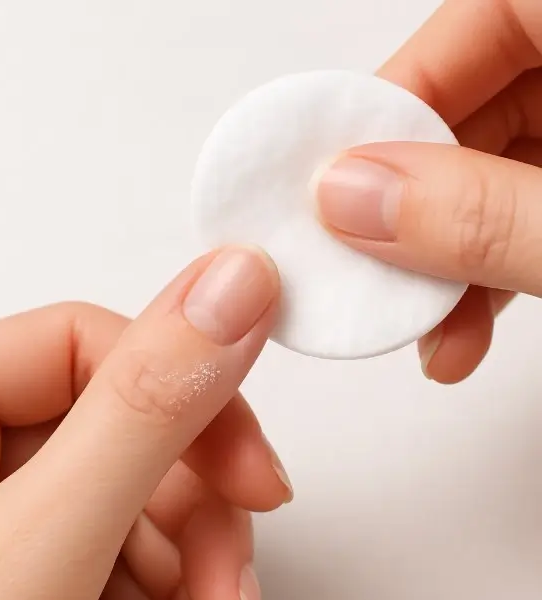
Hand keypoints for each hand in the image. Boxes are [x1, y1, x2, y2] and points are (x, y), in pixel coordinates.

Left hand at [0, 246, 290, 599]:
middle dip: (201, 501)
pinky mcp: (43, 571)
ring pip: (142, 493)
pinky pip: (131, 547)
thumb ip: (143, 408)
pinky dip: (176, 581)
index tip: (251, 465)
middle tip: (226, 573)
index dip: (183, 392)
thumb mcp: (42, 540)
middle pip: (126, 426)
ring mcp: (3, 525)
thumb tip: (235, 284)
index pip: (82, 341)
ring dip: (198, 554)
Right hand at [316, 0, 541, 382]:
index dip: (392, 103)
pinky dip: (498, 264)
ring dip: (453, 258)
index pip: (472, 27)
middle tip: (369, 273)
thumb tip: (349, 201)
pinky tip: (470, 327)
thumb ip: (485, 216)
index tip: (334, 183)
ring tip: (429, 335)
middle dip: (415, 209)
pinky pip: (530, 206)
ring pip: (497, 172)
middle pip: (473, 111)